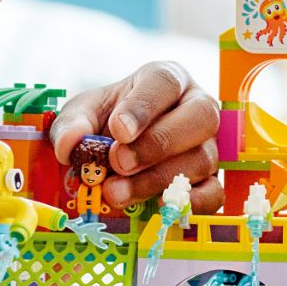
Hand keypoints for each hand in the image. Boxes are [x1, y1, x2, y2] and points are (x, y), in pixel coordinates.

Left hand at [51, 62, 222, 213]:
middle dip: (157, 144)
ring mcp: (209, 144)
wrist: (119, 149)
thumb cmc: (108, 122)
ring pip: (202, 158)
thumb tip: (71, 144)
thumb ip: (73, 124)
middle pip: (200, 117)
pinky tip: (157, 205)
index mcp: (166, 80)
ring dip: (158, 179)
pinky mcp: (211, 179)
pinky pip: (215, 192)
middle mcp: (197, 107)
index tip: (118, 130)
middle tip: (118, 163)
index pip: (165, 82)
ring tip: (118, 191)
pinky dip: (190, 203)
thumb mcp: (84, 114)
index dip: (143, 107)